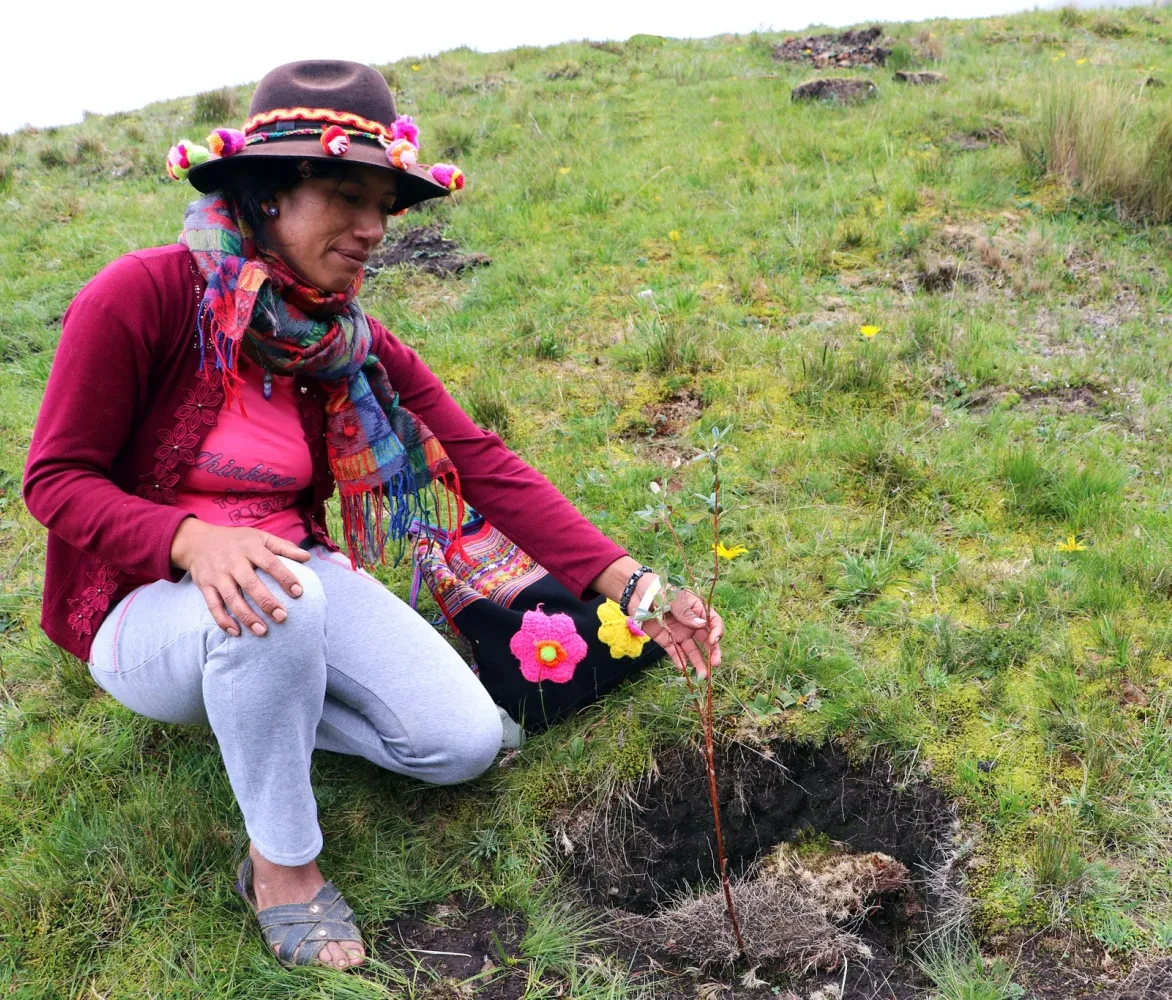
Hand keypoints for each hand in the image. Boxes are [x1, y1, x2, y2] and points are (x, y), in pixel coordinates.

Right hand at [170, 519, 310, 636]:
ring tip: (263, 631)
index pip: (270, 563)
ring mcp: (217, 575)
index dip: (285, 577)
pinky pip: (213, 606)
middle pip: (250, 583)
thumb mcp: (260, 537)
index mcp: (250, 548)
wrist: (198, 541)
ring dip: (247, 616)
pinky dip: (223, 620)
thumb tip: (307, 557)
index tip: (299, 592)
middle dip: (266, 602)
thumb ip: (284, 547)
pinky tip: (236, 632)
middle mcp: (233, 561)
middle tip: (283, 617)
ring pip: (232, 598)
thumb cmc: (237, 540)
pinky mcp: (205, 586)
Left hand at [638, 581, 722, 679]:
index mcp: (697, 609)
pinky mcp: (666, 640)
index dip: (716, 632)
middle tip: (715, 664)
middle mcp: (691, 624)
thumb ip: (686, 613)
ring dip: (698, 662)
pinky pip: (675, 652)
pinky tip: (683, 668)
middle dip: (712, 652)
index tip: (714, 640)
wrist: (636, 593)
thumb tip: (702, 625)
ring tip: (703, 676)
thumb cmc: (658, 589)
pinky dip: (679, 660)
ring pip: (692, 650)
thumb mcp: (673, 598)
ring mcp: (679, 633)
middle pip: (706, 640)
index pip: (712, 622)